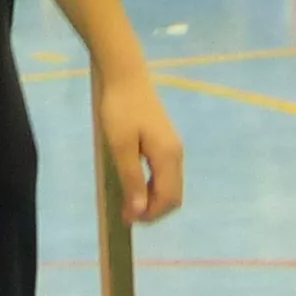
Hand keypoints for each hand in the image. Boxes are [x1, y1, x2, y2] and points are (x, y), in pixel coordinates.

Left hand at [96, 69, 185, 225]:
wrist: (125, 76)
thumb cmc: (120, 109)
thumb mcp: (120, 146)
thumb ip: (132, 179)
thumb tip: (139, 210)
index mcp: (168, 156)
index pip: (168, 199)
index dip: (150, 214)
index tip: (127, 219)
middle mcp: (176, 154)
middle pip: (173, 196)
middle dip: (153, 210)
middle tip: (126, 214)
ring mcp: (173, 147)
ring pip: (170, 186)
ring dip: (152, 199)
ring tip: (127, 202)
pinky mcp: (166, 142)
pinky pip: (165, 174)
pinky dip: (153, 186)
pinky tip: (134, 183)